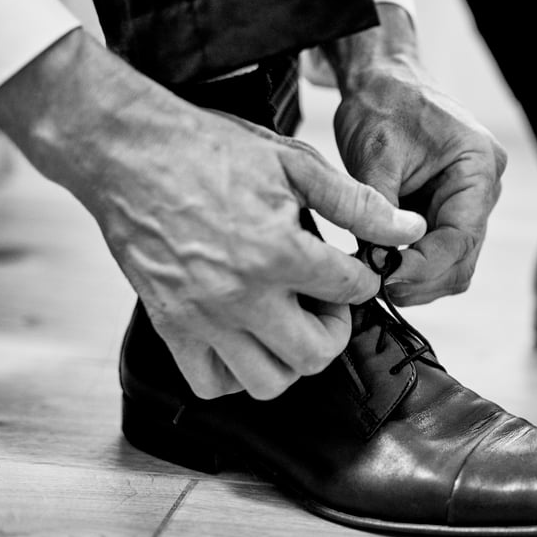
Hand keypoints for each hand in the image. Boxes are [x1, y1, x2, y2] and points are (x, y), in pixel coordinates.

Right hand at [0, 30, 425, 398]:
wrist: (127, 153)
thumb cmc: (208, 151)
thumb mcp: (293, 164)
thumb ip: (357, 204)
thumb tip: (409, 229)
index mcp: (279, 252)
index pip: (352, 291)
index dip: (363, 279)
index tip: (350, 269)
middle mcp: (241, 295)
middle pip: (315, 355)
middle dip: (334, 330)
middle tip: (324, 301)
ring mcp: (203, 318)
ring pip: (268, 381)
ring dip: (290, 359)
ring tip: (287, 321)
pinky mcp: (170, 328)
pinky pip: (211, 385)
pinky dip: (235, 373)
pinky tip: (245, 338)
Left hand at [317, 5, 506, 305]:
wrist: (383, 80)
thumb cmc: (381, 105)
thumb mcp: (374, 156)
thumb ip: (379, 211)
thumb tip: (377, 263)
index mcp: (477, 167)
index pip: (460, 239)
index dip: (423, 268)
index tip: (384, 279)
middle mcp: (484, 189)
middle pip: (462, 260)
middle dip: (421, 280)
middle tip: (376, 287)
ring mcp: (471, 202)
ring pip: (454, 264)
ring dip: (418, 278)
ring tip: (376, 277)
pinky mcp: (452, 210)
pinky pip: (441, 252)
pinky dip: (414, 265)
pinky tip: (384, 264)